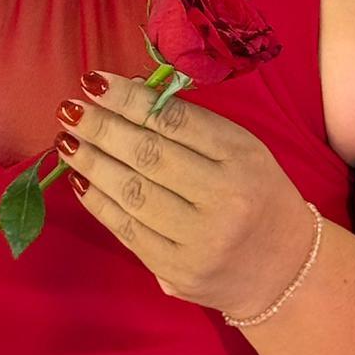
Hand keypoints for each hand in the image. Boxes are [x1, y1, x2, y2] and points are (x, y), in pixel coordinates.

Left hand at [55, 71, 317, 318]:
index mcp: (242, 157)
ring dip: (92, 163)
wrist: (286, 271)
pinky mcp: (178, 274)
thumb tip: (127, 96)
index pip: (175, 120)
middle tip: (70, 108)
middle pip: (149, 155)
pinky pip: (128, 232)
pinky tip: (80, 179)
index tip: (95, 81)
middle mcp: (224, 199)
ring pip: (133, 193)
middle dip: (102, 128)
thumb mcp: (242, 150)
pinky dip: (99, 202)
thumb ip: (193, 127)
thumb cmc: (258, 195)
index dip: (130, 99)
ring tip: (67, 140)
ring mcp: (200, 241)